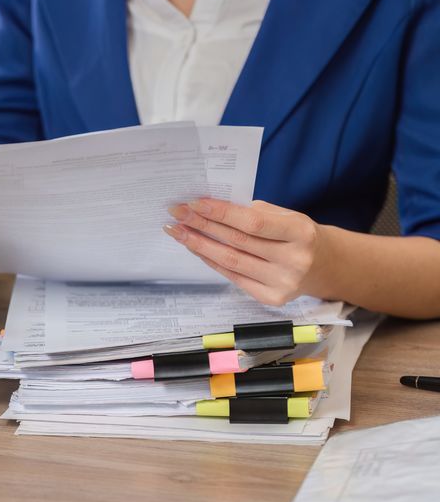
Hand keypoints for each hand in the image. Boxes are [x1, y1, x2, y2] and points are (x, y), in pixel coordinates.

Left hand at [164, 199, 332, 305]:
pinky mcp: (271, 298)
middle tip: (176, 214)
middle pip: (237, 242)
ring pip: (230, 262)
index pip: (252, 223)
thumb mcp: (287, 216)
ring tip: (178, 231)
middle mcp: (294, 261)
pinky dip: (211, 261)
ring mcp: (282, 283)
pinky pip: (233, 276)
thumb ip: (254, 212)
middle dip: (202, 226)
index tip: (193, 203)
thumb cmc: (298, 235)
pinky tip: (195, 248)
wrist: (325, 266)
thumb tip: (210, 208)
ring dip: (199, 245)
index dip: (220, 213)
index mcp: (301, 233)